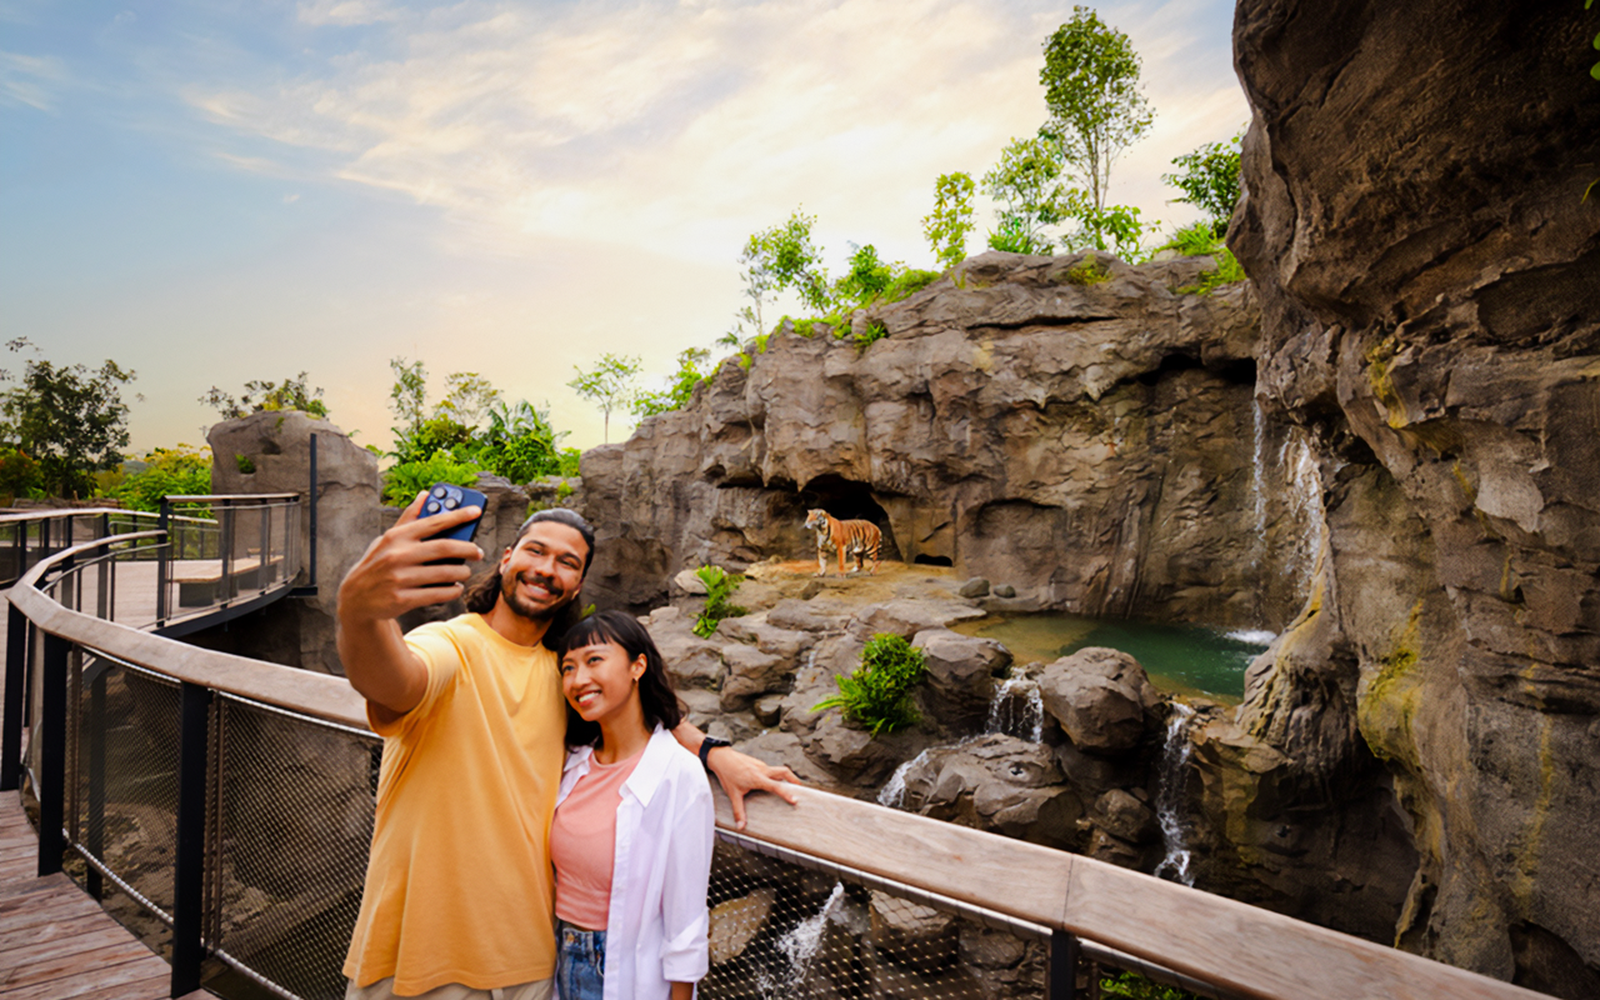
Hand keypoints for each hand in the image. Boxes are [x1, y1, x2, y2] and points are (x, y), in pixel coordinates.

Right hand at [338, 491, 484, 622]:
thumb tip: (425, 494)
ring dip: (462, 572)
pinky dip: (452, 590)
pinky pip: (438, 593)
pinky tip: (455, 587)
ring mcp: (399, 578)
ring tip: (465, 571)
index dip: (458, 515)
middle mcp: (398, 555)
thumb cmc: (378, 563)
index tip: (477, 511)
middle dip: (467, 549)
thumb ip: (408, 518)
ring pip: (445, 573)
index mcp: (397, 536)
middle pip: (444, 548)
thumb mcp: (387, 539)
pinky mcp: (402, 599)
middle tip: (478, 552)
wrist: (356, 598)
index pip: (434, 521)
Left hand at [705, 746, 800, 829]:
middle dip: (794, 779)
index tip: (795, 800)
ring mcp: (761, 765)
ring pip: (778, 770)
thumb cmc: (727, 774)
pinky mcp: (758, 763)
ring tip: (788, 787)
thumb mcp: (733, 794)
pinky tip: (771, 782)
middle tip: (800, 789)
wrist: (721, 757)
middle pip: (784, 771)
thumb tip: (741, 826)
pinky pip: (770, 769)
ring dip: (785, 777)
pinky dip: (775, 775)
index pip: (776, 786)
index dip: (787, 793)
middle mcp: (762, 770)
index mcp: (758, 778)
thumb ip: (738, 811)